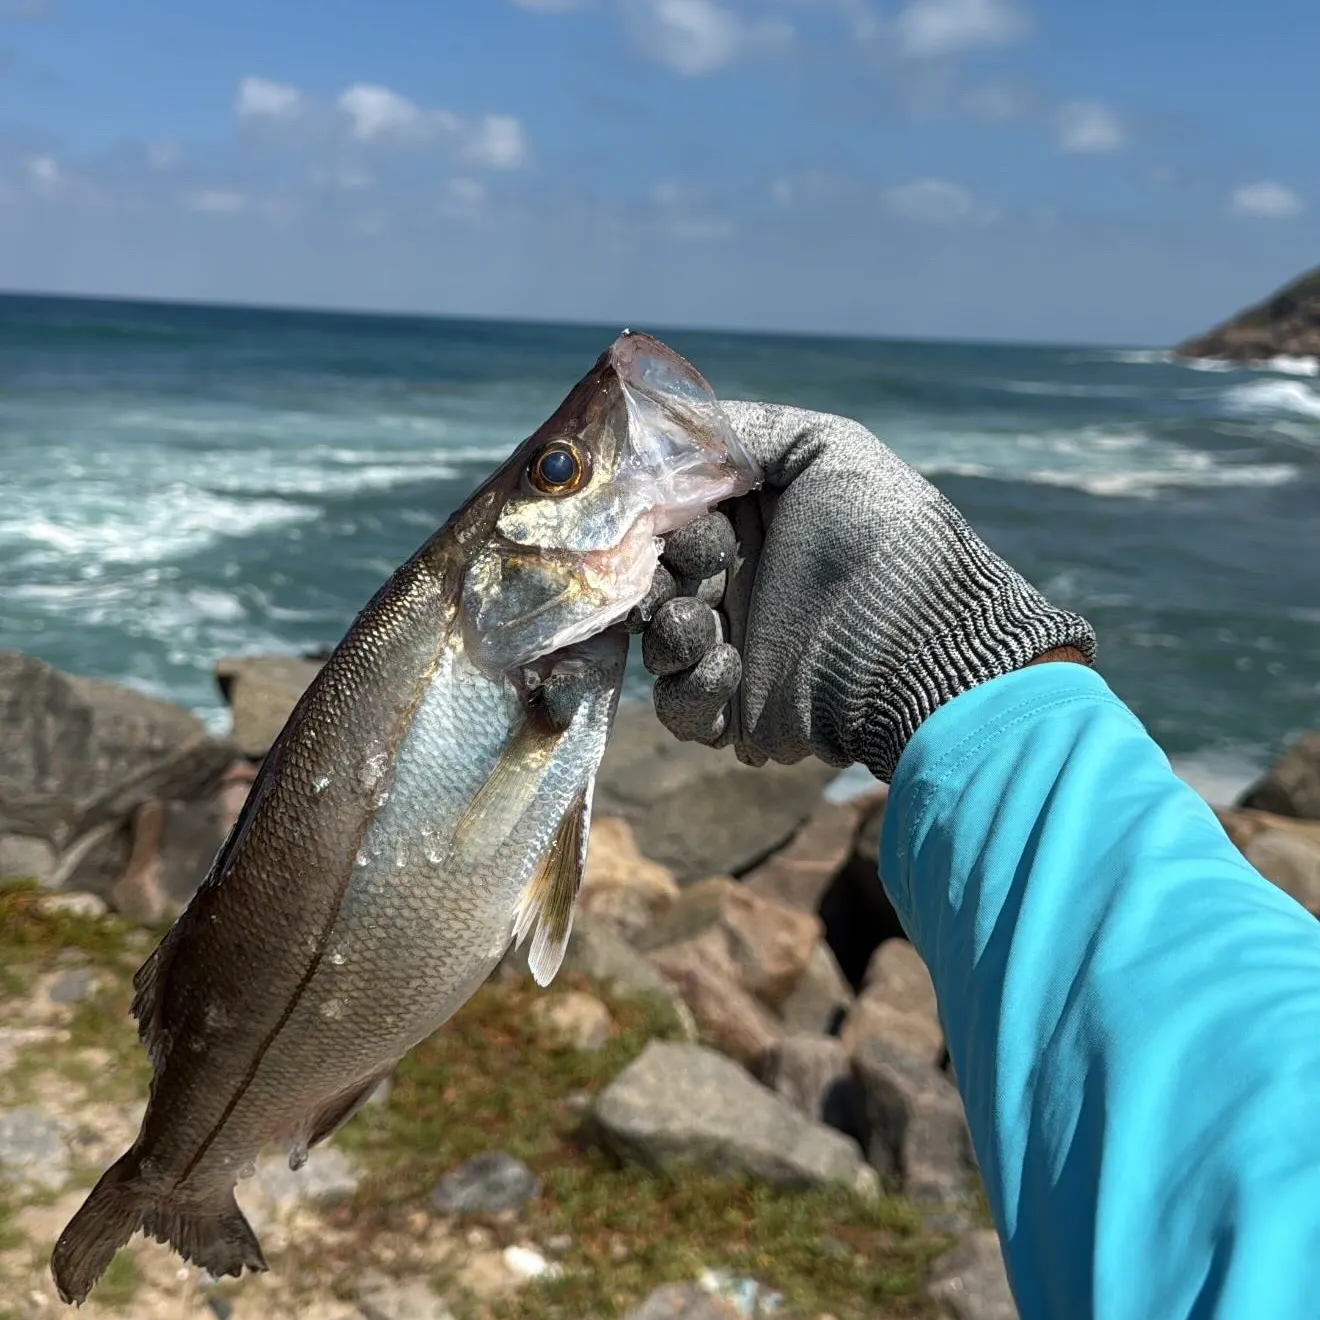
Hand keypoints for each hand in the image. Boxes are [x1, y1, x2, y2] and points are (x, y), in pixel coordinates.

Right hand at [633, 403, 1094, 780]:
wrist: (922, 642)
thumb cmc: (881, 536)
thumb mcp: (825, 448)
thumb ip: (737, 431)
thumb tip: (656, 428)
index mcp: (745, 525)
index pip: (663, 520)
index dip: (650, 519)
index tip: (661, 518)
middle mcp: (732, 584)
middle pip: (647, 581)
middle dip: (652, 577)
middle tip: (691, 576)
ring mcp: (732, 650)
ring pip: (653, 644)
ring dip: (669, 630)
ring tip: (704, 623)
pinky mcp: (735, 714)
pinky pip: (678, 707)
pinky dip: (692, 687)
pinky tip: (732, 666)